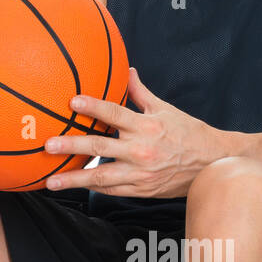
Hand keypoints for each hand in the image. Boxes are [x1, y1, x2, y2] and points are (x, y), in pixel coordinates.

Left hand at [43, 67, 227, 195]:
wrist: (212, 164)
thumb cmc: (189, 133)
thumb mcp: (167, 110)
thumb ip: (141, 93)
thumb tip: (127, 71)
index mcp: (147, 126)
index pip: (114, 113)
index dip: (93, 107)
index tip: (72, 102)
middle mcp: (141, 150)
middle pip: (99, 146)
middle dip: (71, 145)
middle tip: (48, 145)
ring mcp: (140, 173)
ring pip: (101, 177)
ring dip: (74, 179)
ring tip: (51, 181)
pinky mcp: (142, 190)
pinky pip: (113, 190)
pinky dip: (93, 188)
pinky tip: (75, 187)